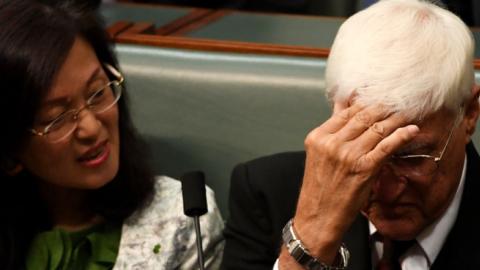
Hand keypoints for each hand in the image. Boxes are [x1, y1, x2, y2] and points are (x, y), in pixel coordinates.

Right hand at [288, 102, 418, 263]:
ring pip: (377, 128)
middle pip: (363, 116)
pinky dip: (401, 136)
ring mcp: (348, 155)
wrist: (319, 216)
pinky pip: (387, 146)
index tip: (380, 96)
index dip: (366, 102)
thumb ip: (332, 130)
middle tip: (399, 100)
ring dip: (396, 118)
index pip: (346, 111)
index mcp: (318, 137)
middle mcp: (332, 143)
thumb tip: (343, 105)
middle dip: (384, 106)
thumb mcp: (319, 154)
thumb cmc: (320, 187)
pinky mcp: (364, 168)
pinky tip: (411, 130)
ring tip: (408, 112)